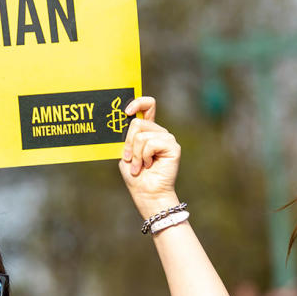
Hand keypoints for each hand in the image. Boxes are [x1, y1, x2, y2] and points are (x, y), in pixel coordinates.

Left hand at [118, 96, 180, 216]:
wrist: (146, 193)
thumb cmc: (135, 175)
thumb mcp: (125, 152)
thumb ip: (126, 137)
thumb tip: (123, 121)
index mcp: (148, 130)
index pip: (148, 106)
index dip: (138, 102)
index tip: (126, 111)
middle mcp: (159, 132)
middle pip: (137, 123)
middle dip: (128, 143)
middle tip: (129, 159)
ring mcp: (167, 138)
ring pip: (142, 135)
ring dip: (135, 154)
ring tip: (140, 166)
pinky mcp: (172, 147)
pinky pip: (151, 143)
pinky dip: (144, 156)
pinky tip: (149, 165)